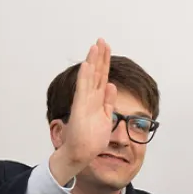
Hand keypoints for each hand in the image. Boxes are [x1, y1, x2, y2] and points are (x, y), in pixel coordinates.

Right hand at [50, 38, 117, 184]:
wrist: (80, 154)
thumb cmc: (91, 139)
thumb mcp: (106, 117)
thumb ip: (108, 101)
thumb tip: (113, 86)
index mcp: (97, 100)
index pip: (102, 77)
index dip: (104, 62)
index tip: (106, 47)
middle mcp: (90, 99)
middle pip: (96, 74)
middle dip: (99, 57)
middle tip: (101, 40)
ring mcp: (84, 103)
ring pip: (89, 78)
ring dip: (92, 62)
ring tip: (95, 46)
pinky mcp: (80, 109)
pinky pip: (83, 91)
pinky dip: (85, 78)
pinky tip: (87, 66)